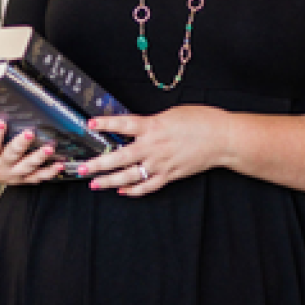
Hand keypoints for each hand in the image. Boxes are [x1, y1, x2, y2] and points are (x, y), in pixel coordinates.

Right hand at [0, 119, 65, 184]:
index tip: (1, 121)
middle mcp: (0, 164)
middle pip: (11, 155)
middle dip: (21, 144)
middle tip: (30, 133)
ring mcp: (12, 173)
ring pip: (26, 166)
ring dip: (39, 157)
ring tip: (50, 148)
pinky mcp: (23, 178)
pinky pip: (37, 177)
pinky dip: (49, 172)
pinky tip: (59, 165)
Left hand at [80, 105, 232, 196]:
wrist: (223, 139)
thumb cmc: (202, 121)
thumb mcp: (172, 113)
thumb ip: (152, 122)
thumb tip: (136, 128)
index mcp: (154, 126)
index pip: (124, 124)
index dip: (106, 123)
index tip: (90, 123)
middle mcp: (153, 147)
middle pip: (119, 157)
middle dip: (98, 164)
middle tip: (82, 168)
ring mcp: (161, 164)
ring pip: (129, 176)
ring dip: (109, 181)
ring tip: (94, 184)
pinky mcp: (170, 175)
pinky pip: (147, 186)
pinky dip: (133, 190)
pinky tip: (122, 191)